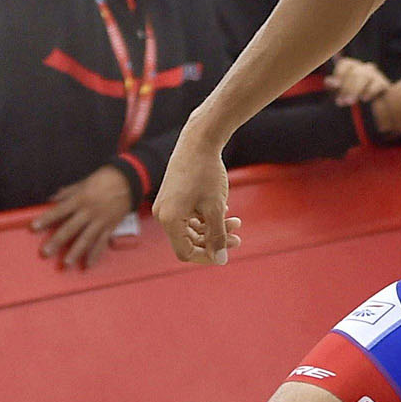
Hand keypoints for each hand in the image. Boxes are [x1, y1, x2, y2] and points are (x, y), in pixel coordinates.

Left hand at [31, 165, 133, 269]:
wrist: (129, 180)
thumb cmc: (104, 179)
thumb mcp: (83, 182)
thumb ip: (67, 192)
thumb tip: (51, 199)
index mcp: (80, 199)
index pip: (60, 211)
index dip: (46, 219)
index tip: (34, 227)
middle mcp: (89, 212)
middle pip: (70, 229)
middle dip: (57, 241)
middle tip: (45, 253)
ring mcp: (100, 221)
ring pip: (86, 239)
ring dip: (75, 252)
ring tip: (66, 264)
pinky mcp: (110, 227)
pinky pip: (102, 242)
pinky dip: (96, 254)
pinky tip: (89, 264)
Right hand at [152, 129, 240, 265]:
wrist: (199, 140)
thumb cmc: (207, 173)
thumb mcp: (215, 208)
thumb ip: (217, 236)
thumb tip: (220, 260)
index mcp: (169, 220)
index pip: (186, 252)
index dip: (207, 256)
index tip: (226, 252)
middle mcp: (163, 214)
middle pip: (189, 241)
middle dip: (214, 240)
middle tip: (237, 237)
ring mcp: (166, 205)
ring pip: (191, 228)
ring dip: (213, 228)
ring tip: (236, 222)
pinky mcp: (172, 196)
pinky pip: (188, 215)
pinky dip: (206, 216)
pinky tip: (225, 208)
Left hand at [326, 57, 390, 106]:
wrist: (373, 106)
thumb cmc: (352, 94)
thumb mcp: (340, 91)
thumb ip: (334, 86)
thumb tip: (329, 81)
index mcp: (351, 66)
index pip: (344, 64)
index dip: (339, 74)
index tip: (334, 86)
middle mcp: (363, 67)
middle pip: (354, 73)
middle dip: (346, 88)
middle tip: (341, 101)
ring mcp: (374, 74)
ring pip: (364, 77)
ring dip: (355, 90)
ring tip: (350, 102)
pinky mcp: (383, 83)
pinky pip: (377, 84)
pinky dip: (369, 92)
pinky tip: (364, 99)